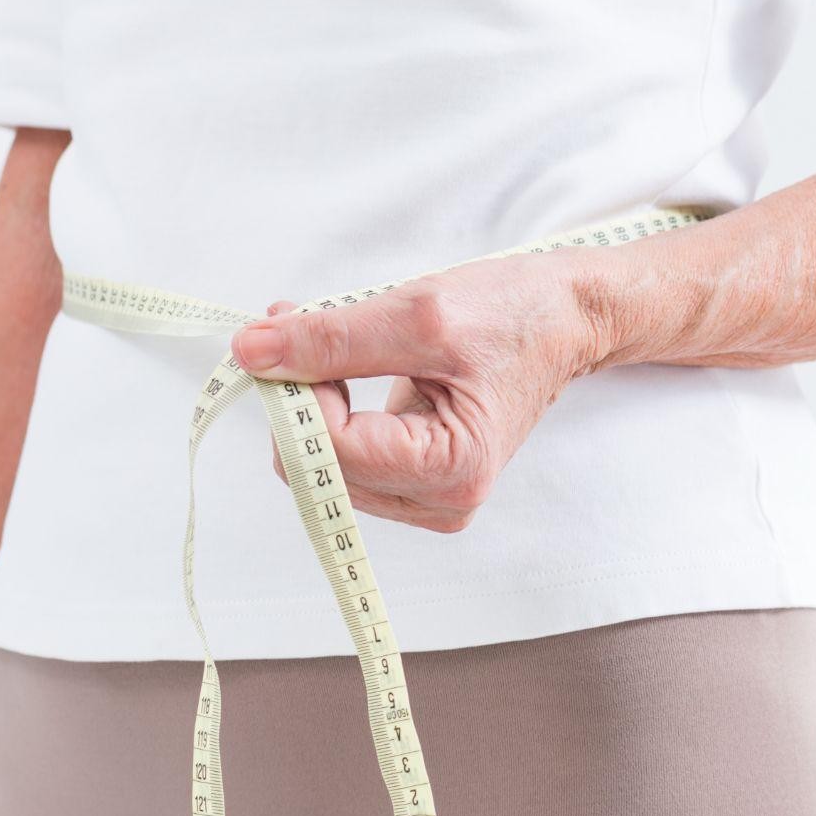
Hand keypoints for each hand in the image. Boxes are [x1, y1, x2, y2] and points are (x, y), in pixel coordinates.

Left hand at [231, 252, 599, 532]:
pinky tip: (342, 371)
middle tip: (301, 328)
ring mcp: (430, 497)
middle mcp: (443, 501)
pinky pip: (341, 461)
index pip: (330, 452)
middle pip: (318, 471)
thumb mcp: (418, 314)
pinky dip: (327, 413)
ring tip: (331, 343)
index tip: (295, 328)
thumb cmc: (514, 313)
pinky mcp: (418, 481)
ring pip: (321, 469)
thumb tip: (251, 352)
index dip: (298, 391)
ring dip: (308, 402)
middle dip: (297, 398)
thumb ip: (331, 339)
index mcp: (453, 469)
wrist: (564, 317)